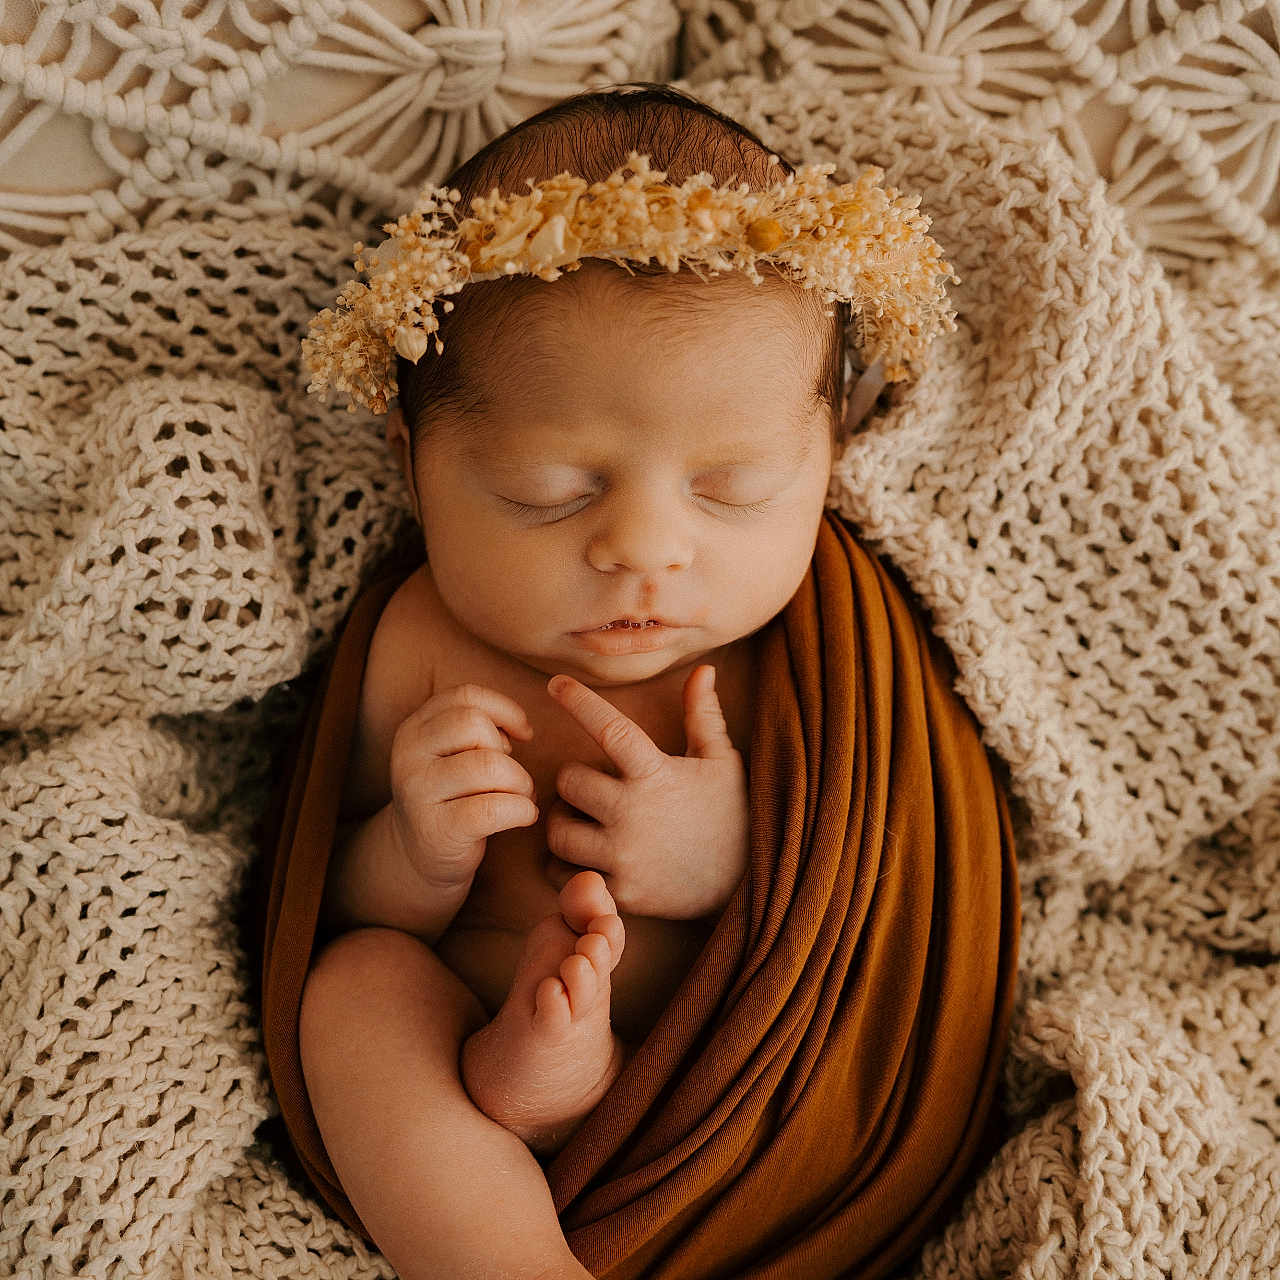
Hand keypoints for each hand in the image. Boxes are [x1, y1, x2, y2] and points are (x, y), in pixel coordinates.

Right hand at [388, 683, 537, 889]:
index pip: (465, 696)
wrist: (421, 857)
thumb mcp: (455, 754)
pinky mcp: (435, 829)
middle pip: (475, 725)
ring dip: (520, 783)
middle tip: (514, 777)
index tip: (522, 734)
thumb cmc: (453, 797)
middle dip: (508, 751)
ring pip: (489, 765)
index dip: (504, 710)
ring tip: (521, 797)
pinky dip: (521, 810)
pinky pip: (493, 809)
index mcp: (414, 728)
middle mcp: (408, 755)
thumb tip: (522, 729)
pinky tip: (523, 816)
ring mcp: (417, 792)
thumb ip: (480, 729)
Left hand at [543, 666, 748, 918]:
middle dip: (574, 779)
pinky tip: (588, 854)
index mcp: (656, 774)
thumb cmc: (731, 815)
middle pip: (567, 781)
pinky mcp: (619, 891)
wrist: (748, 884)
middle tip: (593, 786)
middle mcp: (633, 813)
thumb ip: (703, 715)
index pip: (609, 728)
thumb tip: (703, 668)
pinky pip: (564, 873)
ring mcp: (624, 856)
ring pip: (557, 830)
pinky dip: (567, 864)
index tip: (555, 684)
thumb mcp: (722, 762)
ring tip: (586, 820)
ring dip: (565, 821)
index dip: (578, 702)